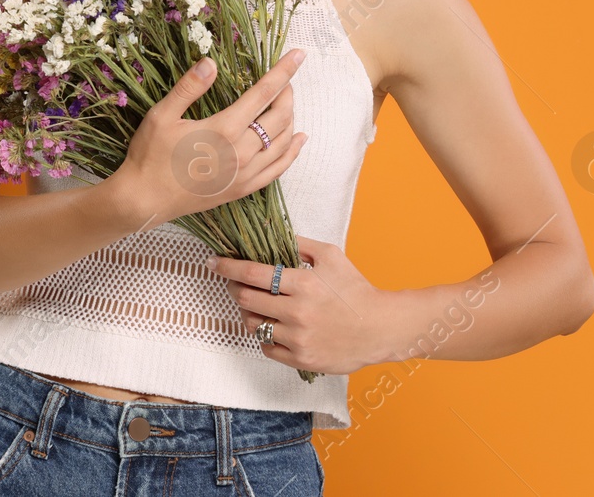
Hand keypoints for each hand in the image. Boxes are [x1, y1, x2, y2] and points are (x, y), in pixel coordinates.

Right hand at [106, 48, 307, 227]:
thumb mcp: (162, 115)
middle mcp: (242, 151)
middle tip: (284, 80)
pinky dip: (293, 151)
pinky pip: (279, 169)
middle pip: (280, 116)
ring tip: (286, 103)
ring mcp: (246, 173)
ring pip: (284, 141)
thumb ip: (189, 87)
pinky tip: (299, 140)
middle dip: (287, 93)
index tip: (299, 55)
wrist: (146, 199)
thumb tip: (210, 62)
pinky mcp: (244, 189)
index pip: (263, 93)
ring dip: (291, 118)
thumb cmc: (151, 155)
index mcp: (224, 129)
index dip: (283, 71)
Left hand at [209, 235, 396, 375]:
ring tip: (257, 304)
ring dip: (248, 312)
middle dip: (234, 288)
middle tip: (234, 283)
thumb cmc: (356, 290)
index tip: (213, 262)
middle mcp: (297, 312)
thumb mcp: (331, 256)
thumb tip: (272, 235)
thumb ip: (300, 244)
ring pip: (253, 324)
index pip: (252, 273)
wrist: (380, 329)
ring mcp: (297, 338)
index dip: (227, 266)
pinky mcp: (300, 359)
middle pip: (245, 299)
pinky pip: (267, 346)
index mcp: (302, 283)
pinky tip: (272, 325)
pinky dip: (265, 335)